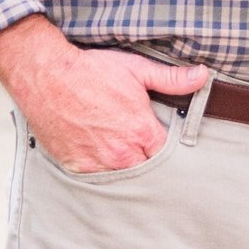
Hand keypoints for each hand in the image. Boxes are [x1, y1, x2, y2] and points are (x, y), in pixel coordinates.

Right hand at [0, 18, 208, 172]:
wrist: (46, 75)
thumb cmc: (90, 70)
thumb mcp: (135, 69)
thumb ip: (171, 78)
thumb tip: (202, 76)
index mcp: (140, 131)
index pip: (168, 156)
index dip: (169, 152)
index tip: (167, 146)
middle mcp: (121, 153)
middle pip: (147, 171)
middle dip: (149, 163)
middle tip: (146, 152)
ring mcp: (97, 163)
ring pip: (123, 178)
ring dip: (127, 170)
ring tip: (125, 156)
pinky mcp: (76, 167)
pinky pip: (97, 179)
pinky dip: (102, 172)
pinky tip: (103, 159)